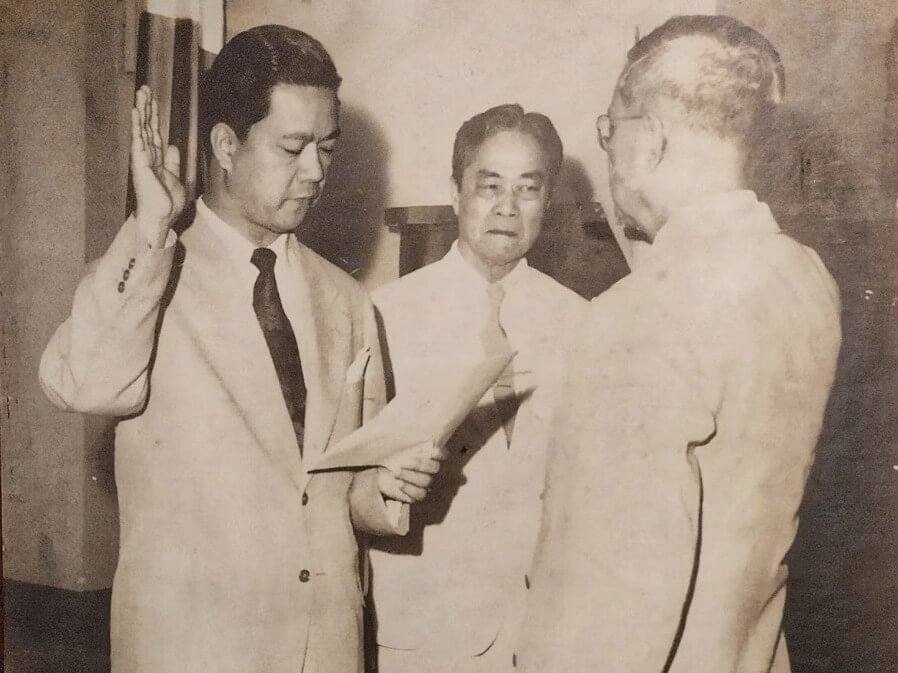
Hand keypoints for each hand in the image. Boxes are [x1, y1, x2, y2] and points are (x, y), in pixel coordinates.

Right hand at [130, 85, 186, 246]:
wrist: (161, 218)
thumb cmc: (166, 203)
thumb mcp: (175, 178)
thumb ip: (173, 162)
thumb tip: (173, 146)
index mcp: (157, 160)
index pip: (155, 133)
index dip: (154, 117)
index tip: (153, 101)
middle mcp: (147, 156)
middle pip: (147, 127)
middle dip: (147, 108)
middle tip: (145, 89)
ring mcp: (142, 159)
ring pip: (142, 129)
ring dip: (141, 111)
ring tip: (140, 94)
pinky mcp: (140, 164)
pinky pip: (139, 141)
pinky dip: (138, 126)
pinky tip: (137, 113)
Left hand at [376, 441, 447, 503]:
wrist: (380, 474)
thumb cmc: (392, 458)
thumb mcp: (398, 449)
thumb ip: (408, 444)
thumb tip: (415, 441)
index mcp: (429, 457)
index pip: (443, 455)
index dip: (440, 453)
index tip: (431, 452)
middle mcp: (431, 471)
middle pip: (434, 468)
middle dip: (419, 464)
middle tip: (403, 463)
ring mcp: (425, 484)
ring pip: (426, 481)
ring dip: (410, 476)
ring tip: (396, 473)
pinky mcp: (418, 495)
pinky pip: (420, 494)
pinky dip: (409, 488)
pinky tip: (399, 484)